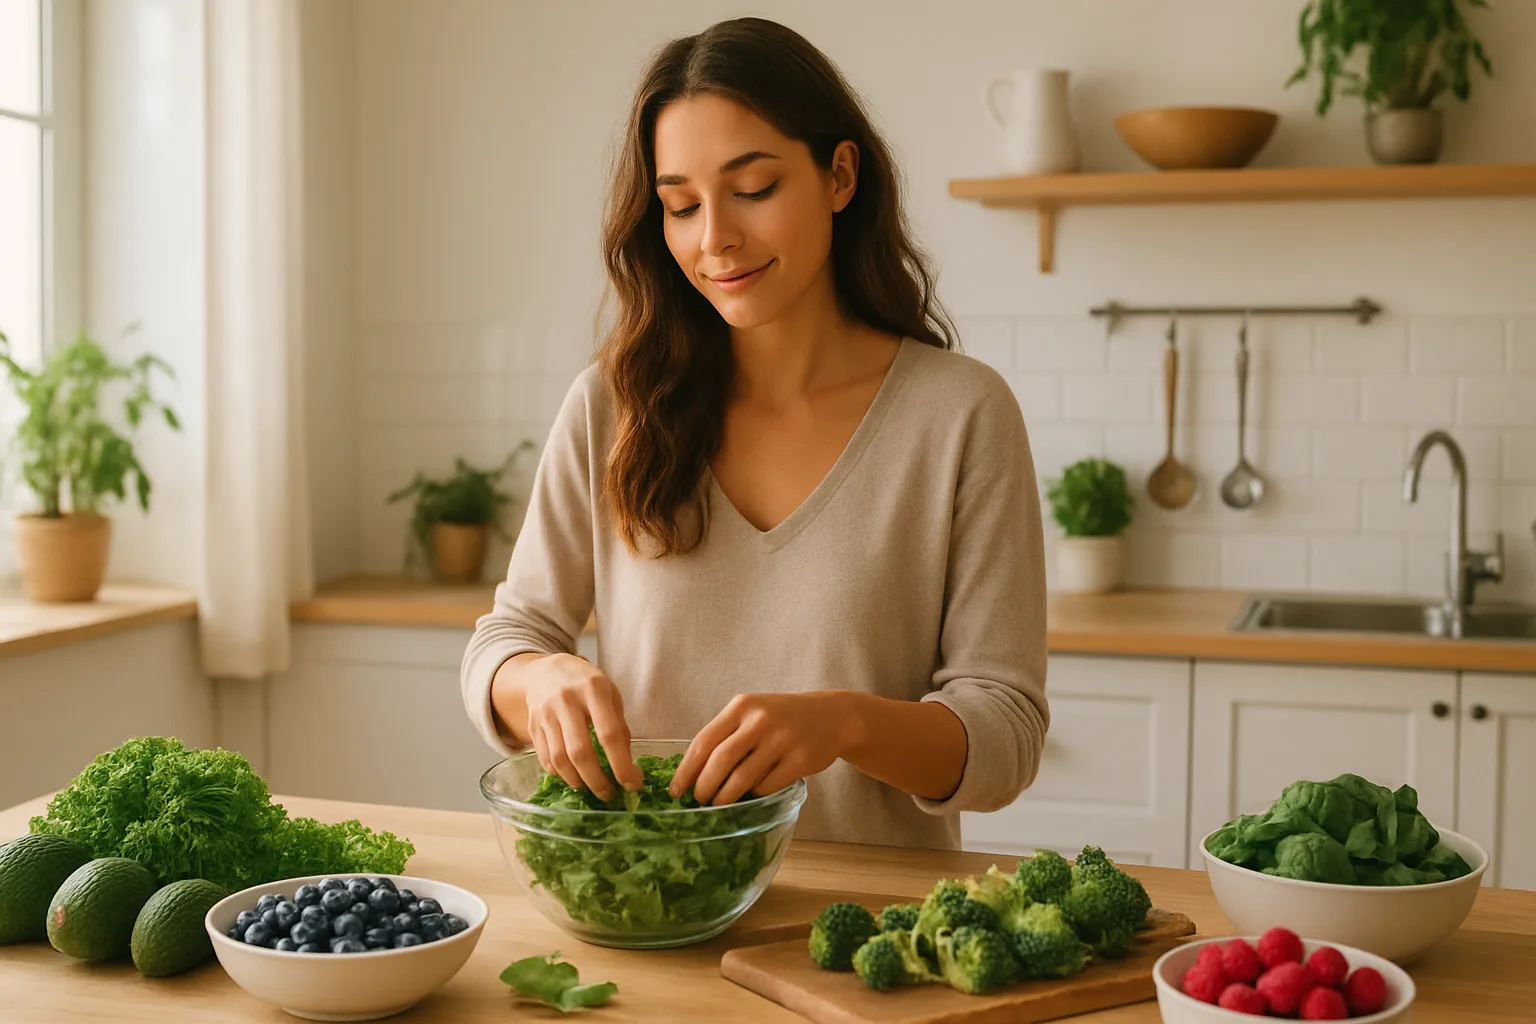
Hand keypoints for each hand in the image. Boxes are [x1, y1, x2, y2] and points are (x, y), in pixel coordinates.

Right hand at [516, 653, 641, 799]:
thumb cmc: (586, 684)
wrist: (547, 670)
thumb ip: (619, 726)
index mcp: (594, 690)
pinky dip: (560, 774)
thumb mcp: (610, 695)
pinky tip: (573, 777)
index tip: (633, 783)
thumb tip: (627, 765)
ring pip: (560, 759)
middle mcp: (567, 701)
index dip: (622, 764)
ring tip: (591, 788)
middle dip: (597, 780)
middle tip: (609, 795)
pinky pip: (545, 758)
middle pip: (580, 751)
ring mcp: (546, 713)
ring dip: (578, 781)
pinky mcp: (532, 726)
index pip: (609, 734)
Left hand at [671, 692, 855, 805]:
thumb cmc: (781, 717)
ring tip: (719, 804)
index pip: (703, 742)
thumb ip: (726, 734)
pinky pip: (766, 786)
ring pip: (741, 779)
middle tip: (699, 801)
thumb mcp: (752, 712)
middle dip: (704, 787)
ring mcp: (781, 740)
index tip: (676, 791)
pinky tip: (752, 793)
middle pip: (719, 762)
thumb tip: (692, 772)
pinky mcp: (800, 760)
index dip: (686, 770)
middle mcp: (760, 720)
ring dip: (725, 797)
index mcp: (741, 706)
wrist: (831, 716)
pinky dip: (754, 794)